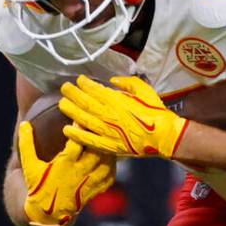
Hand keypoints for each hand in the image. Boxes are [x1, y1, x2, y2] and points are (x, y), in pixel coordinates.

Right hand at [17, 122, 114, 225]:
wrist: (47, 215)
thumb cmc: (37, 187)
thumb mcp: (29, 166)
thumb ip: (26, 145)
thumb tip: (24, 124)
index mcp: (64, 165)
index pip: (76, 142)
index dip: (80, 128)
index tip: (81, 116)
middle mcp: (79, 173)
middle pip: (96, 151)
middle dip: (99, 137)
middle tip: (102, 123)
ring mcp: (89, 182)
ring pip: (107, 162)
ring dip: (108, 150)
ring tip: (109, 137)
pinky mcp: (96, 190)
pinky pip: (109, 175)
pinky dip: (112, 165)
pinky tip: (112, 155)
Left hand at [60, 75, 189, 158]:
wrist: (164, 136)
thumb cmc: (155, 112)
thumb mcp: (145, 90)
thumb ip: (129, 83)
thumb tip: (113, 81)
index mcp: (117, 100)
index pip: (95, 90)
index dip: (85, 84)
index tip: (78, 80)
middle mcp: (108, 114)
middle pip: (85, 103)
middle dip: (73, 94)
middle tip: (64, 88)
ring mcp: (106, 131)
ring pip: (83, 119)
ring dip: (71, 111)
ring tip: (62, 104)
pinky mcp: (108, 145)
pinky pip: (88, 139)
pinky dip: (76, 134)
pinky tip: (66, 130)